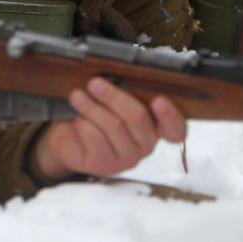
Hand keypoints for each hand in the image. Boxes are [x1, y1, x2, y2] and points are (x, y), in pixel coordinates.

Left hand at [32, 77, 186, 179]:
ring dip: (92, 107)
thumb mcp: (110, 101)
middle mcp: (145, 146)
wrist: (66, 137)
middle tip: (94, 83)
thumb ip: (122, 92)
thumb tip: (117, 75)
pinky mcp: (104, 166)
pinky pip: (95, 138)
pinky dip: (83, 124)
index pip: (175, 129)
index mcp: (154, 127)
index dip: (170, 116)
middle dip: (114, 97)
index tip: (159, 100)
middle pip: (137, 118)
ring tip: (77, 96)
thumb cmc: (93, 114)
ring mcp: (126, 159)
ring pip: (113, 126)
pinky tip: (77, 120)